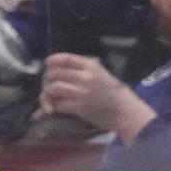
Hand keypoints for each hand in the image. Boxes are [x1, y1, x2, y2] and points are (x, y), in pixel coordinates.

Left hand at [40, 53, 155, 141]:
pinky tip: (52, 109)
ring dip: (46, 93)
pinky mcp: (80, 108)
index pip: (66, 59)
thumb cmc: (114, 93)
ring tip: (48, 98)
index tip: (47, 63)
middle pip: (55, 73)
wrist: (124, 111)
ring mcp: (82, 92)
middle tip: (47, 86)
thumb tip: (62, 68)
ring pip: (54, 88)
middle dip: (47, 79)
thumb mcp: (102, 73)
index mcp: (91, 66)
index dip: (53, 60)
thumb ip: (84, 69)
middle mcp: (85, 77)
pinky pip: (58, 104)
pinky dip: (51, 107)